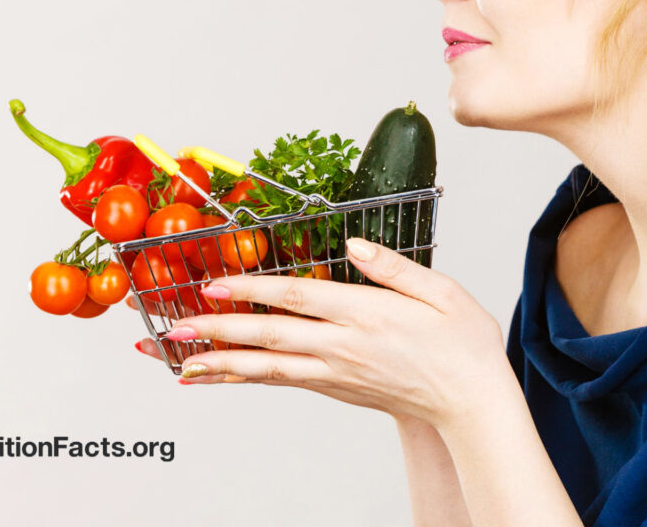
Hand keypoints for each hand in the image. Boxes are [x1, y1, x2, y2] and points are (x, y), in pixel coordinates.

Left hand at [132, 237, 503, 425]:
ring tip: (181, 363)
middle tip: (174, 330)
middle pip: (270, 337)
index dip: (252, 290)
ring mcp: (337, 372)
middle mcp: (344, 347)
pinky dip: (247, 380)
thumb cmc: (463, 345)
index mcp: (366, 315)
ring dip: (221, 364)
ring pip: (269, 368)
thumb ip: (392, 267)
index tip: (214, 285)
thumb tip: (353, 244)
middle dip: (218, 332)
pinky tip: (221, 378)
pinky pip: (283, 382)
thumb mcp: (442, 292)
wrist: (472, 403)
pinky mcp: (336, 387)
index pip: (297, 297)